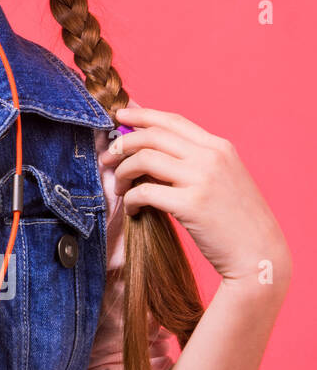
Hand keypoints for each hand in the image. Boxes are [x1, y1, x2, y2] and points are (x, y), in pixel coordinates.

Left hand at [99, 103, 290, 287]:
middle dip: (122, 144)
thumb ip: (194, 160)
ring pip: (143, 159)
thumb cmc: (237, 219)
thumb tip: (148, 151)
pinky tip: (132, 208)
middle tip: (108, 158)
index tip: (119, 115)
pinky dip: (131, 198)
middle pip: (152, 136)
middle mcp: (211, 157)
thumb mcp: (223, 177)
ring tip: (119, 187)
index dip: (142, 115)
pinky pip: (144, 191)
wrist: (260, 254)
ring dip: (122, 172)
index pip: (172, 120)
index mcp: (219, 147)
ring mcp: (201, 179)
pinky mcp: (190, 204)